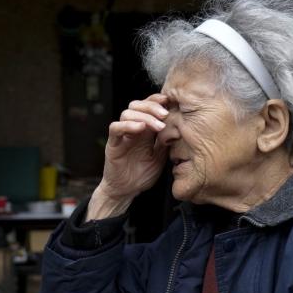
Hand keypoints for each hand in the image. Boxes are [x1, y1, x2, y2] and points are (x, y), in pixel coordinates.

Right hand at [89, 94, 169, 219]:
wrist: (127, 191)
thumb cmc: (142, 174)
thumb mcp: (160, 156)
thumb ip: (165, 141)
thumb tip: (179, 126)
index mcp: (144, 129)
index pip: (147, 106)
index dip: (157, 101)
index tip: (170, 102)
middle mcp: (131, 129)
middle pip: (137, 105)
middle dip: (152, 106)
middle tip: (165, 115)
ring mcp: (121, 135)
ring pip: (127, 113)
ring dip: (144, 116)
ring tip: (158, 126)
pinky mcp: (113, 144)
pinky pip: (115, 128)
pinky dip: (128, 125)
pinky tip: (140, 128)